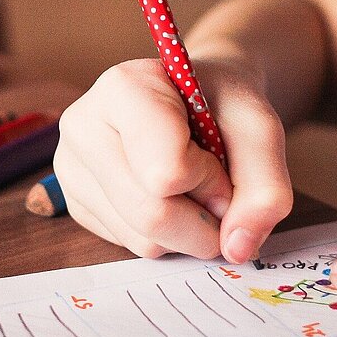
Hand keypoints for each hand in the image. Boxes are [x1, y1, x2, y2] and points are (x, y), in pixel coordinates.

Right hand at [54, 57, 291, 261]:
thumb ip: (265, 187)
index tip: (219, 157)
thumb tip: (237, 248)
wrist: (194, 101)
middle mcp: (82, 126)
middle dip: (203, 219)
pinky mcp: (75, 204)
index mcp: (122, 88)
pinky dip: (164, 236)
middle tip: (218, 190)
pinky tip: (165, 197)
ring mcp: (71, 168)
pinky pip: (129, 246)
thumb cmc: (221, 106)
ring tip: (189, 188)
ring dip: (186, 231)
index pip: (166, 172)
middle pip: (151, 214)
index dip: (210, 180)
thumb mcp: (260, 130)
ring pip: (142, 239)